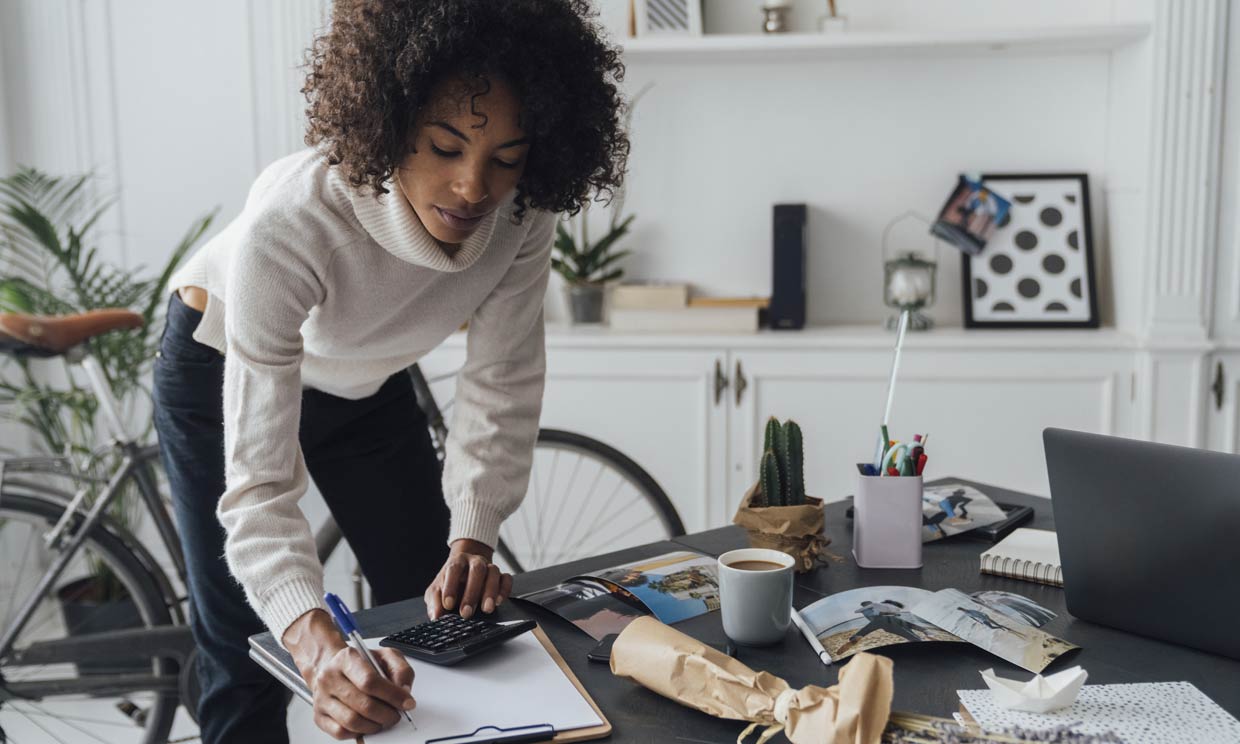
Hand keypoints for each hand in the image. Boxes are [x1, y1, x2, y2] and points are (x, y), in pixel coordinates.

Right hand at [283, 609, 415, 739]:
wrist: (332, 668)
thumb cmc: (361, 664)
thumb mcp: (385, 656)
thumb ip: (401, 669)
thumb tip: (404, 690)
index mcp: (346, 658)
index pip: (370, 681)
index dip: (393, 695)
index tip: (407, 702)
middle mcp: (330, 677)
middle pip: (363, 704)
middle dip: (387, 714)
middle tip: (397, 714)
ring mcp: (322, 698)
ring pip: (352, 721)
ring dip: (375, 725)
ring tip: (384, 720)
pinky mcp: (319, 716)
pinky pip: (341, 732)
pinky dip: (359, 732)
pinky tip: (368, 724)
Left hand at [424, 539, 513, 618]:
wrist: (465, 567)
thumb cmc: (449, 580)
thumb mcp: (437, 589)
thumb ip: (435, 600)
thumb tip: (436, 616)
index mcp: (457, 561)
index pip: (454, 569)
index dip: (450, 587)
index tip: (448, 604)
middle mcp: (474, 561)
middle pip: (477, 570)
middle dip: (472, 593)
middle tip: (466, 613)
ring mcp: (489, 567)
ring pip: (494, 572)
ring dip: (491, 591)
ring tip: (486, 609)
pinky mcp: (501, 575)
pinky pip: (507, 579)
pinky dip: (504, 589)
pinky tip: (499, 601)